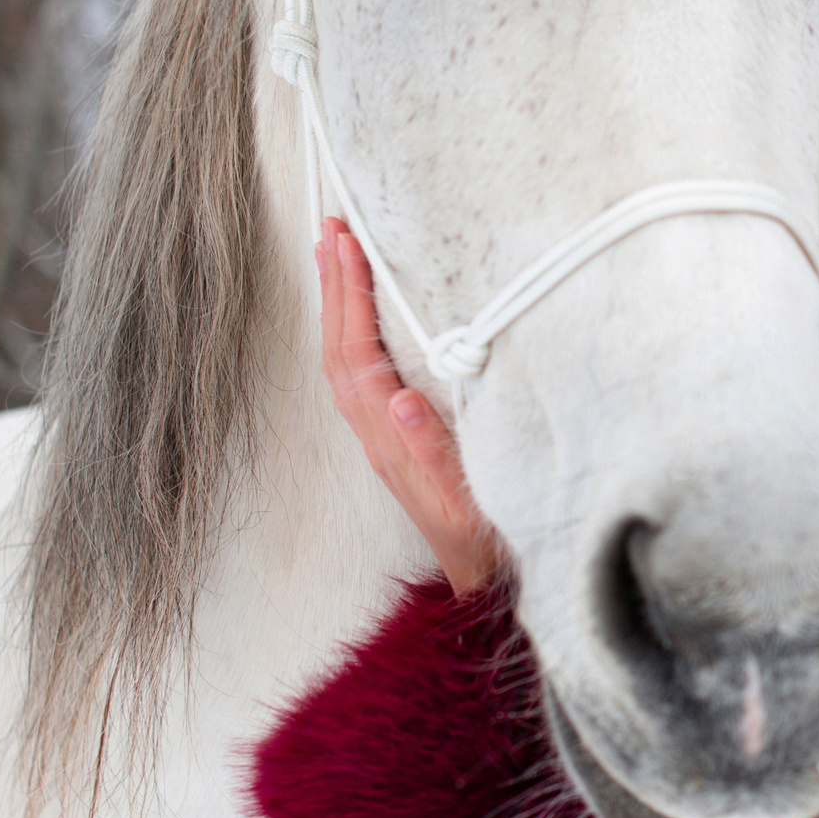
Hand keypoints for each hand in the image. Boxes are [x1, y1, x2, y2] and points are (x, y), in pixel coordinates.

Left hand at [317, 216, 502, 593]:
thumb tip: (400, 402)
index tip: (347, 244)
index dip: (350, 297)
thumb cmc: (488, 544)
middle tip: (329, 231)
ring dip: (338, 308)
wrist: (488, 586)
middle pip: (340, 351)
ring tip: (335, 259)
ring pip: (346, 362)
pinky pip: (361, 377)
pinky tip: (364, 319)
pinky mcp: (396, 443)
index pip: (360, 356)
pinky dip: (355, 335)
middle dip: (333, 288)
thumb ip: (433, 454)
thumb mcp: (469, 504)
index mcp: (392, 443)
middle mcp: (379, 438)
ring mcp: (384, 440)